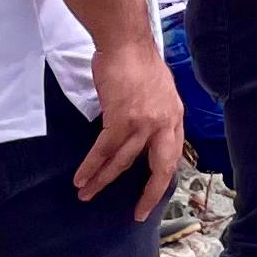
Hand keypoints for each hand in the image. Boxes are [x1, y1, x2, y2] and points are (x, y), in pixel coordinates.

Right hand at [78, 35, 187, 217]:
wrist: (126, 43)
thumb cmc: (138, 62)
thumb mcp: (160, 92)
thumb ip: (156, 114)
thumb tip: (145, 130)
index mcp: (175, 117)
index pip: (172, 155)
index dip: (162, 176)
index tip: (153, 194)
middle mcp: (164, 124)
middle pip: (159, 167)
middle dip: (149, 194)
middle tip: (138, 213)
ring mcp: (144, 123)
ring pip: (123, 162)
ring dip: (103, 180)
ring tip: (87, 195)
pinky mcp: (121, 119)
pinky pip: (104, 150)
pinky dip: (91, 166)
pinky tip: (81, 178)